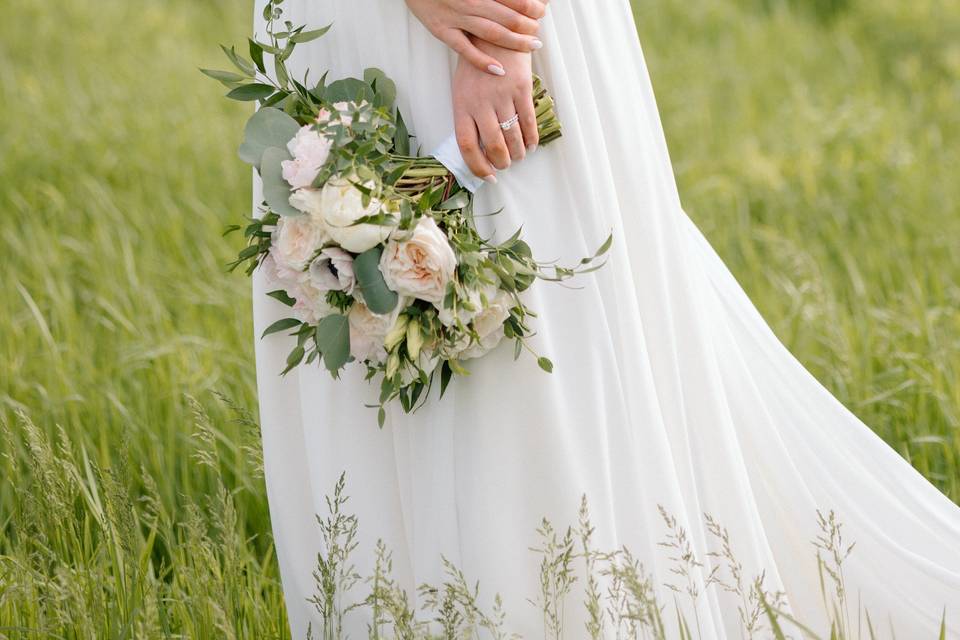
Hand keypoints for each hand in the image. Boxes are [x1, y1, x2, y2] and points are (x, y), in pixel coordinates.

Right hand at [406, 0, 547, 74]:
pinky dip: (483, 61)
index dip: (532, 5)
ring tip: (532, 45)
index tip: (542, 10)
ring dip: (516, 41)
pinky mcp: (442, 31)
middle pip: (508, 16)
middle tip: (539, 30)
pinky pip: (465, 49)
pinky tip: (499, 70)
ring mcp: (455, 17)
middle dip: (528, 24)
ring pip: (492, 33)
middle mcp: (470, 0)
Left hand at [453, 39, 536, 180]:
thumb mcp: (462, 91)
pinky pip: (528, 120)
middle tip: (506, 165)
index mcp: (462, 105)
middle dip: (502, 161)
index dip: (478, 166)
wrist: (494, 36)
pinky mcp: (521, 88)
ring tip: (519, 156)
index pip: (467, 145)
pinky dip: (531, 137)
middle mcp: (480, 103)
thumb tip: (479, 149)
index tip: (487, 176)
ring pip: (512, 135)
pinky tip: (531, 145)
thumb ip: (468, 118)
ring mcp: (502, 96)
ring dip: (517, 152)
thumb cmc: (475, 67)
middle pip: (493, 145)